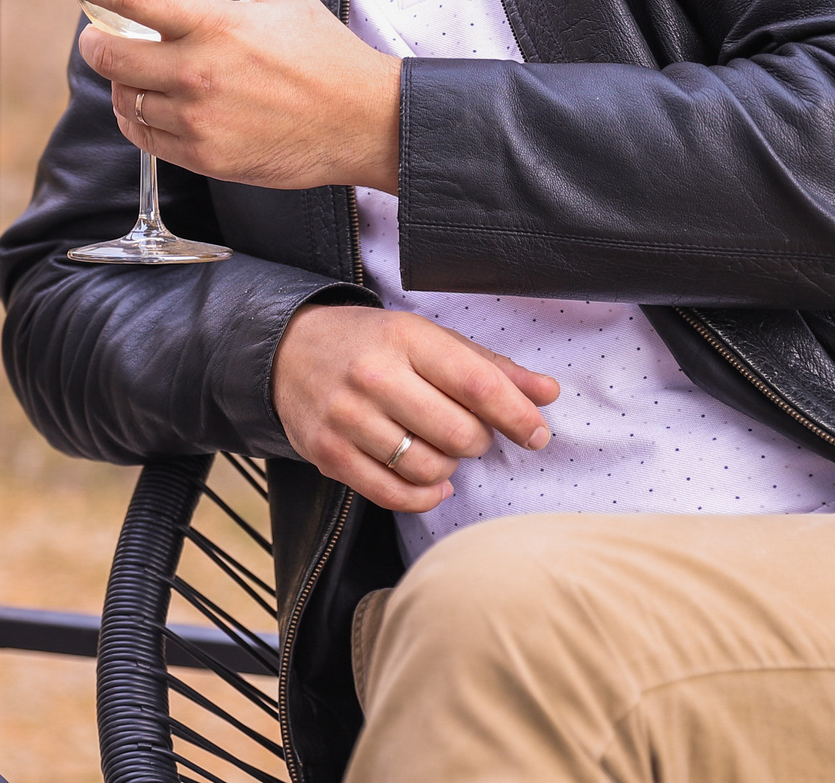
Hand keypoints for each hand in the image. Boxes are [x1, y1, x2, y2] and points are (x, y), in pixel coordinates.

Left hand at [69, 0, 401, 192]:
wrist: (363, 124)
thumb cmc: (328, 59)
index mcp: (216, 26)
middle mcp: (198, 74)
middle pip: (109, 55)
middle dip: (94, 41)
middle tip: (98, 34)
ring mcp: (198, 120)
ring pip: (124, 98)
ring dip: (121, 81)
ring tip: (133, 70)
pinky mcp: (204, 156)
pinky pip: (144, 137)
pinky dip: (136, 118)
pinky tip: (145, 104)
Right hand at [274, 304, 560, 512]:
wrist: (286, 352)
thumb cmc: (370, 345)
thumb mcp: (427, 338)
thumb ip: (488, 368)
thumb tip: (547, 393)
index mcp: (404, 337)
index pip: (477, 384)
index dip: (517, 415)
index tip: (536, 433)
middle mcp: (372, 376)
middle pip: (458, 434)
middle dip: (477, 441)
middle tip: (469, 433)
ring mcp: (346, 418)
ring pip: (429, 469)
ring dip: (449, 468)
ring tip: (439, 449)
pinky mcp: (327, 454)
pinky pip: (393, 495)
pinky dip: (423, 496)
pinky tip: (429, 482)